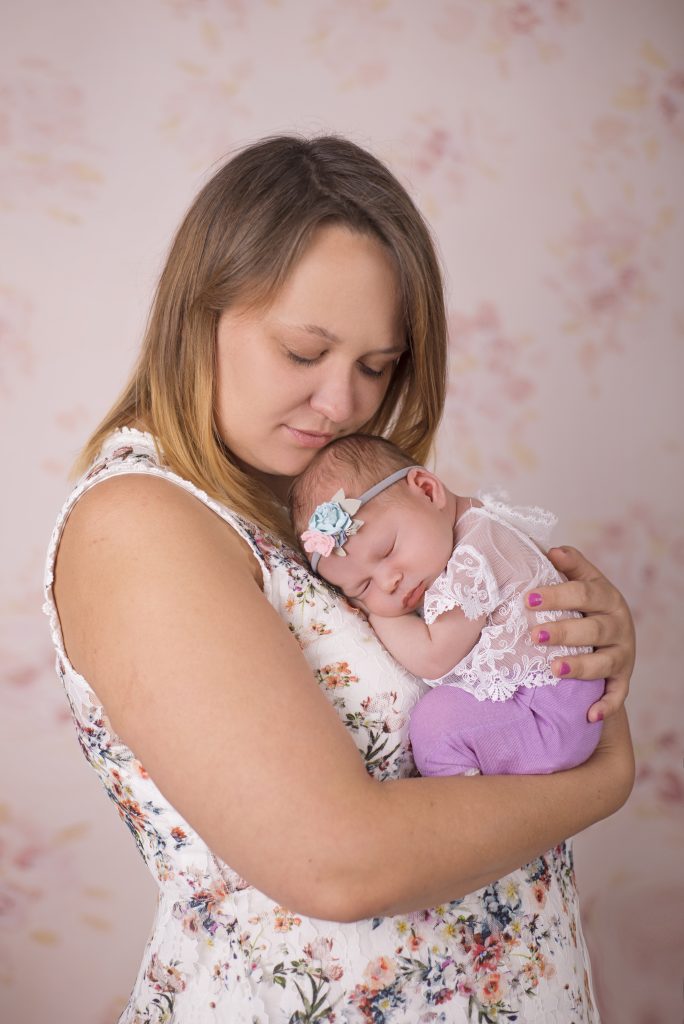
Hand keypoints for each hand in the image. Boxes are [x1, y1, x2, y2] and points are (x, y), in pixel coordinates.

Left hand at [526, 545, 635, 722]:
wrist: (612, 634)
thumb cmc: (586, 605)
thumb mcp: (582, 581)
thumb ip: (570, 566)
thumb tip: (551, 550)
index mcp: (606, 597)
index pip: (582, 594)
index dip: (556, 595)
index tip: (527, 599)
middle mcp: (618, 625)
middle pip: (592, 629)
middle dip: (563, 632)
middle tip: (535, 635)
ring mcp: (622, 654)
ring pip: (604, 663)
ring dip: (580, 667)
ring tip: (554, 669)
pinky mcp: (623, 679)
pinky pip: (617, 695)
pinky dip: (606, 706)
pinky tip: (589, 714)